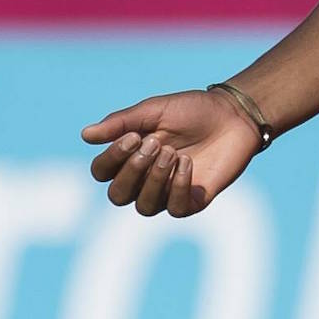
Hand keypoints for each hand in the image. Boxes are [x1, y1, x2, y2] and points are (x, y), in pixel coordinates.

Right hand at [82, 89, 263, 217]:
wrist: (233, 114)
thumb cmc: (192, 110)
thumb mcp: (155, 110)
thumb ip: (121, 123)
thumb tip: (85, 135)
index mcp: (130, 156)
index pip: (102, 172)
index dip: (112, 158)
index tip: (134, 136)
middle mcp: (144, 179)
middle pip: (117, 195)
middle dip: (132, 171)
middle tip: (154, 144)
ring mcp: (168, 192)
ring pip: (143, 206)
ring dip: (155, 179)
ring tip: (173, 152)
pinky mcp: (192, 201)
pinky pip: (175, 208)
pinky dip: (178, 186)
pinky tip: (188, 164)